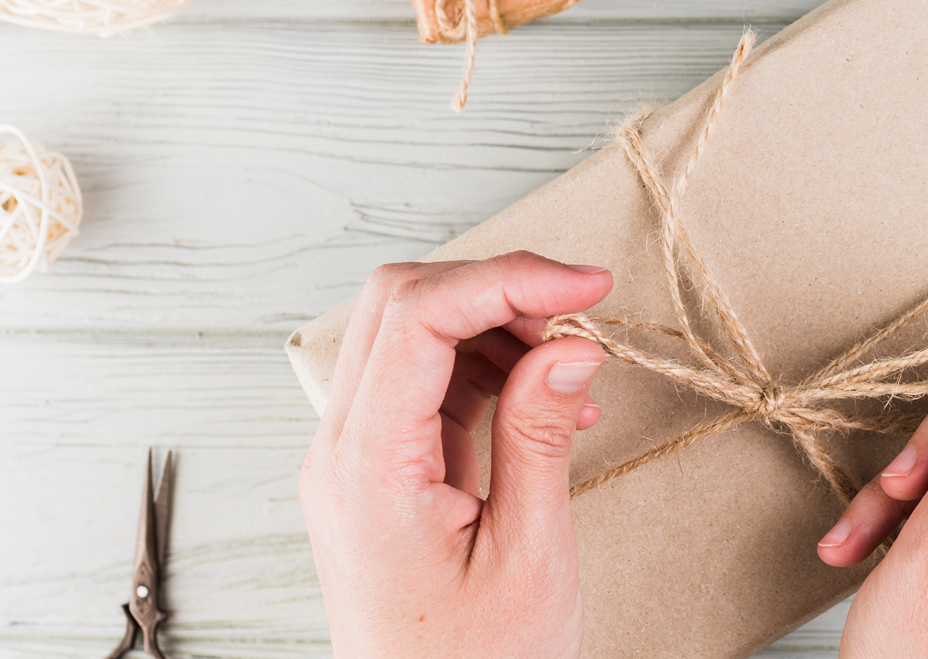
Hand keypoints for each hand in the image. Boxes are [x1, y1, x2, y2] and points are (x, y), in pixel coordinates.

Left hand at [299, 251, 613, 658]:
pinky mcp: (378, 472)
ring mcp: (353, 460)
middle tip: (579, 314)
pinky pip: (423, 385)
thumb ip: (539, 439)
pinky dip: (487, 371)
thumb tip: (567, 345)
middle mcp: (342, 453)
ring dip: (495, 328)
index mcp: (367, 470)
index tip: (585, 288)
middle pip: (400, 305)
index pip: (418, 318)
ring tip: (571, 371)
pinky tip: (547, 403)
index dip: (507, 280)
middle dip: (496, 289)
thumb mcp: (528, 556)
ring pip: (410, 335)